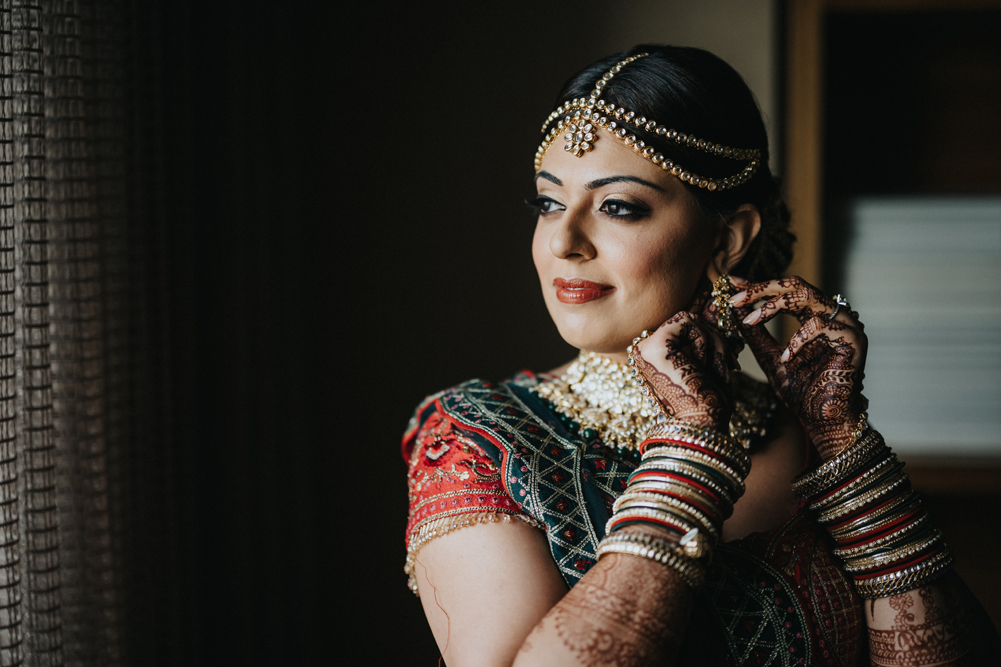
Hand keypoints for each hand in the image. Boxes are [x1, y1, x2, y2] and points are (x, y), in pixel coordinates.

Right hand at [632, 310, 735, 430]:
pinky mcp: (655, 346)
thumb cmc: (709, 403)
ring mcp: (645, 349)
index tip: (729, 364)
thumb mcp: (706, 365)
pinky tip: (703, 365)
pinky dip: (705, 340)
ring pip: (689, 319)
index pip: (684, 329)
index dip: (710, 340)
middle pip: (687, 321)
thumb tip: (718, 310)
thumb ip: (702, 340)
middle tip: (728, 366)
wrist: (704, 425)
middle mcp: (643, 353)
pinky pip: (687, 321)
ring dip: (714, 343)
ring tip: (716, 370)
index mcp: (653, 359)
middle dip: (715, 340)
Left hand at [730, 276, 866, 460]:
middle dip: (761, 289)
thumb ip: (755, 332)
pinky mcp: (853, 339)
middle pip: (795, 284)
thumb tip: (734, 308)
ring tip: (751, 321)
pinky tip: (787, 357)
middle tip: (735, 298)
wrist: (823, 420)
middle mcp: (832, 314)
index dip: (757, 285)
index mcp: (815, 315)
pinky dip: (799, 338)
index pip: (785, 290)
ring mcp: (846, 324)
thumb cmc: (801, 391)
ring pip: (808, 296)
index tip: (730, 283)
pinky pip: (822, 325)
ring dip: (773, 306)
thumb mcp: (769, 356)